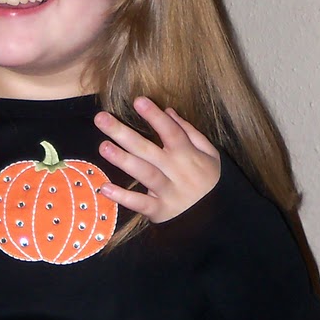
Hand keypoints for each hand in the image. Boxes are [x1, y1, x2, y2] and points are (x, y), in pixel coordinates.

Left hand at [94, 98, 220, 222]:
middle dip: (123, 133)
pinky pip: (140, 204)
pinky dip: (123, 197)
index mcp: (188, 155)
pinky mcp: (159, 211)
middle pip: (147, 149)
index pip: (171, 132)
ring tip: (103, 147)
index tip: (138, 101)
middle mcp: (176, 171)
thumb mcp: (210, 154)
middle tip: (101, 119)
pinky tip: (105, 188)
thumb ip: (190, 132)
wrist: (218, 219)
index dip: (155, 116)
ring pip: (143, 173)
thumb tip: (168, 111)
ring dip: (122, 160)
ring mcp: (167, 192)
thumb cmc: (210, 181)